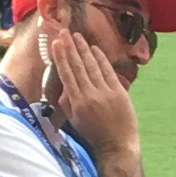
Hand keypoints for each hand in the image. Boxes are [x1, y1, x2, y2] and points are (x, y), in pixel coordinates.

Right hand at [44, 15, 139, 157]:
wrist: (116, 144)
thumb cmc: (92, 133)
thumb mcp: (74, 119)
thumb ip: (66, 101)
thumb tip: (63, 83)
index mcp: (77, 102)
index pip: (67, 74)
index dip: (61, 57)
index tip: (56, 43)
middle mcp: (90, 95)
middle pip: (78, 66)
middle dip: (70, 47)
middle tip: (65, 32)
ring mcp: (105, 92)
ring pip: (92, 65)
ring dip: (84, 49)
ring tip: (77, 36)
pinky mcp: (119, 91)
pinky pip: (108, 70)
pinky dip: (100, 58)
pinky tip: (94, 48)